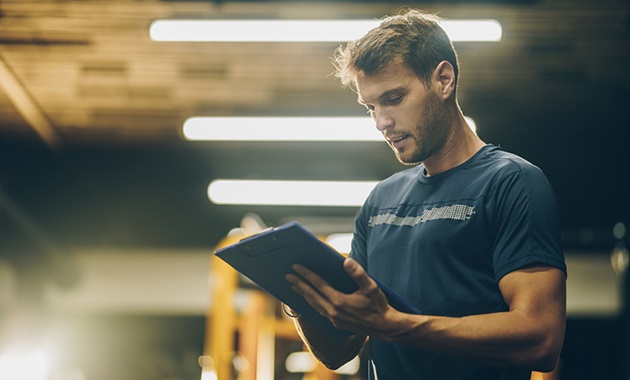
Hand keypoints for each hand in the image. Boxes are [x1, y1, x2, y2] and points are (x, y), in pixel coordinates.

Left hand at [286, 258, 402, 337]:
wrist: (385, 327)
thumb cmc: (378, 305)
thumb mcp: (371, 286)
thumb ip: (358, 273)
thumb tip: (346, 261)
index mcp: (339, 301)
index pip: (318, 285)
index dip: (306, 274)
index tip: (296, 267)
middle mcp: (333, 312)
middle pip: (311, 295)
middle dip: (299, 284)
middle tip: (288, 276)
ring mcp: (334, 320)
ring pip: (314, 305)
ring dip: (304, 295)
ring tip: (295, 287)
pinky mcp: (336, 324)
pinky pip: (320, 311)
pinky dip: (312, 303)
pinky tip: (311, 300)